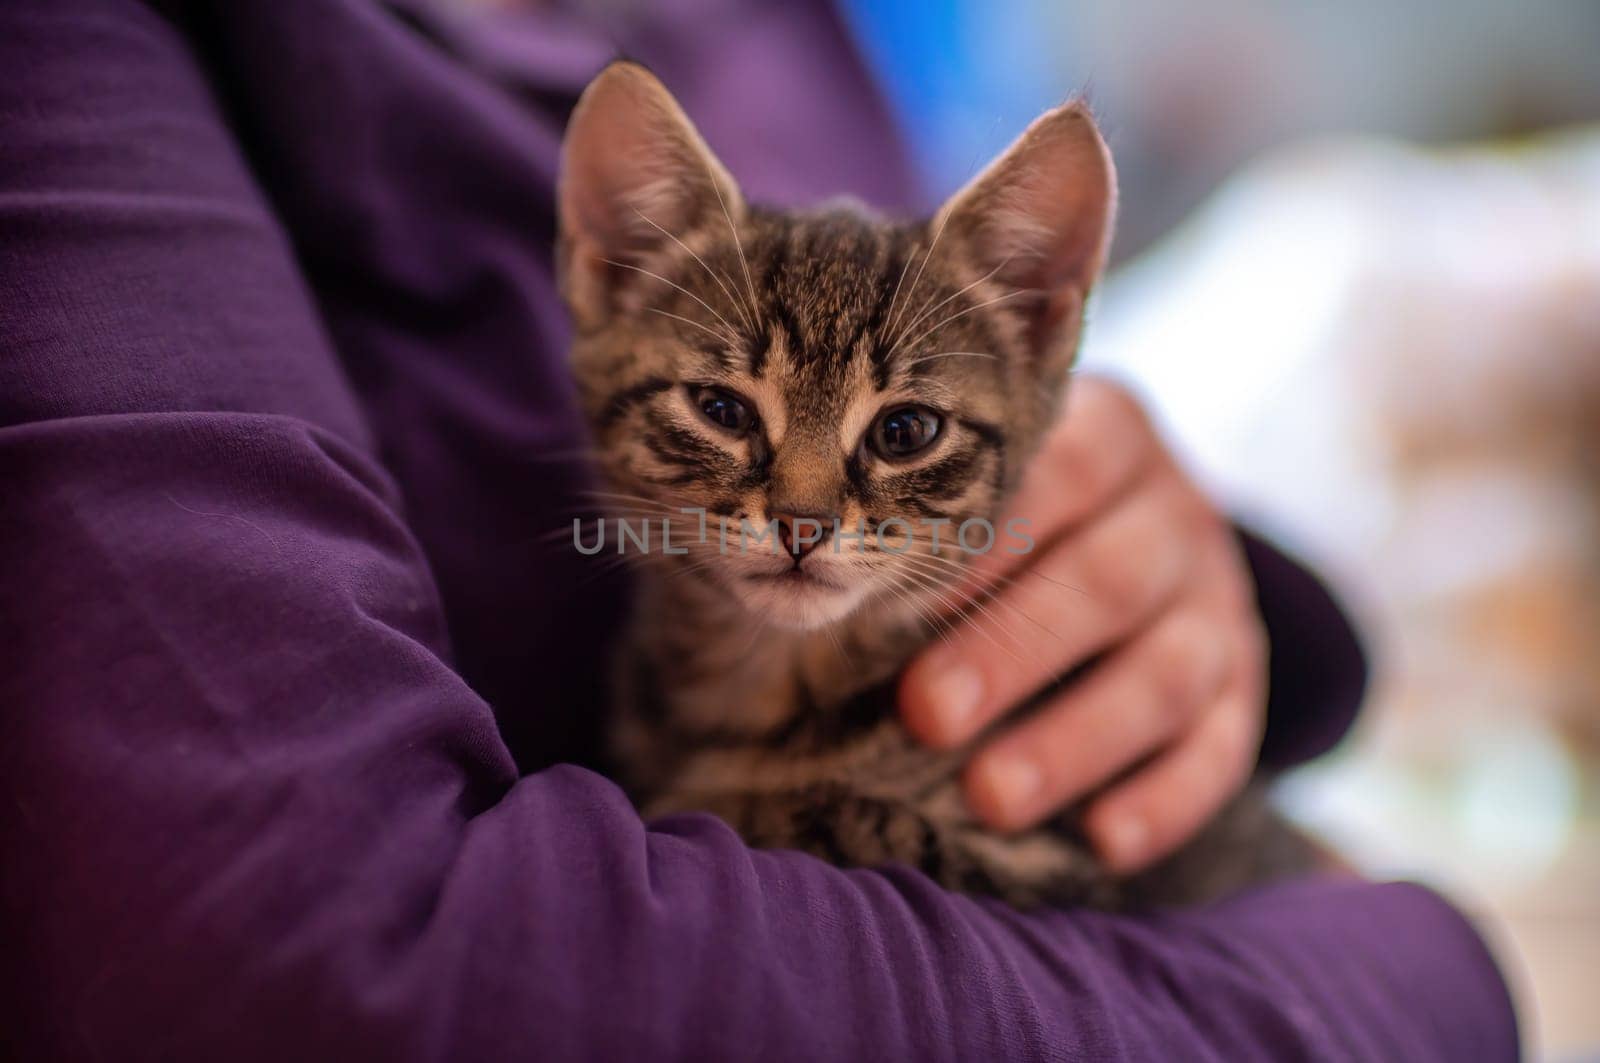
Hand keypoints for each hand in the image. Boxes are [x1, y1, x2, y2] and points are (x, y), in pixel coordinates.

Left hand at [899, 376, 1267, 872]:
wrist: (1151, 537)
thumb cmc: (1019, 515)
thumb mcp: (993, 479)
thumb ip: (936, 514)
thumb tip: (810, 578)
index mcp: (1111, 438)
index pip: (1062, 472)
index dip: (987, 540)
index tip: (902, 597)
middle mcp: (1175, 515)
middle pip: (1108, 582)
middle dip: (1013, 652)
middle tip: (925, 713)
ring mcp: (1219, 602)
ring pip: (1168, 673)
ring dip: (1078, 740)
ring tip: (991, 798)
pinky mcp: (1246, 685)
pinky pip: (1225, 746)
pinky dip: (1167, 797)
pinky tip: (1103, 842)